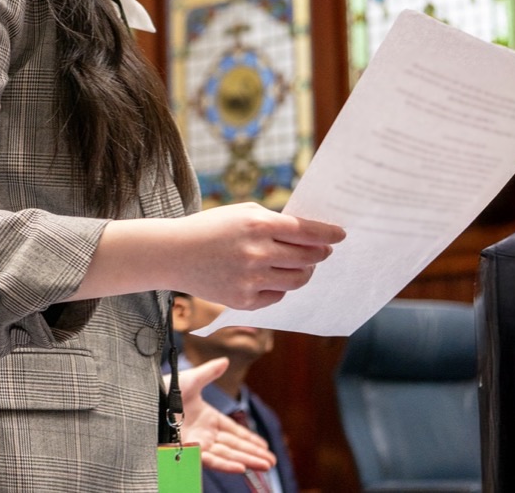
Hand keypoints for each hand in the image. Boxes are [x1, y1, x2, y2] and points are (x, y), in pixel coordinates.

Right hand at [172, 202, 344, 309]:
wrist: (174, 254)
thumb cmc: (211, 228)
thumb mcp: (242, 213)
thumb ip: (273, 221)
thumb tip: (307, 233)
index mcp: (258, 224)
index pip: (306, 231)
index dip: (328, 233)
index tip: (340, 235)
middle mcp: (257, 253)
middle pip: (306, 257)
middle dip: (320, 254)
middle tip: (324, 252)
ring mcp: (251, 280)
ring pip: (296, 280)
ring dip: (305, 272)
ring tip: (303, 265)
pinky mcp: (244, 302)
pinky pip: (276, 296)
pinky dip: (279, 287)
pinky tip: (273, 277)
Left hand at [175, 358, 276, 473]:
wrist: (148, 400)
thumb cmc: (165, 389)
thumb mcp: (192, 379)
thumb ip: (209, 372)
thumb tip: (225, 360)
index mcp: (207, 418)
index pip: (233, 431)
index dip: (249, 439)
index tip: (264, 446)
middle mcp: (205, 433)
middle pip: (234, 446)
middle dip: (254, 454)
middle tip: (271, 462)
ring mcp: (198, 443)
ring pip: (228, 455)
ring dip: (247, 461)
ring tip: (265, 467)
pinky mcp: (190, 451)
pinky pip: (212, 460)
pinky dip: (227, 464)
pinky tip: (242, 468)